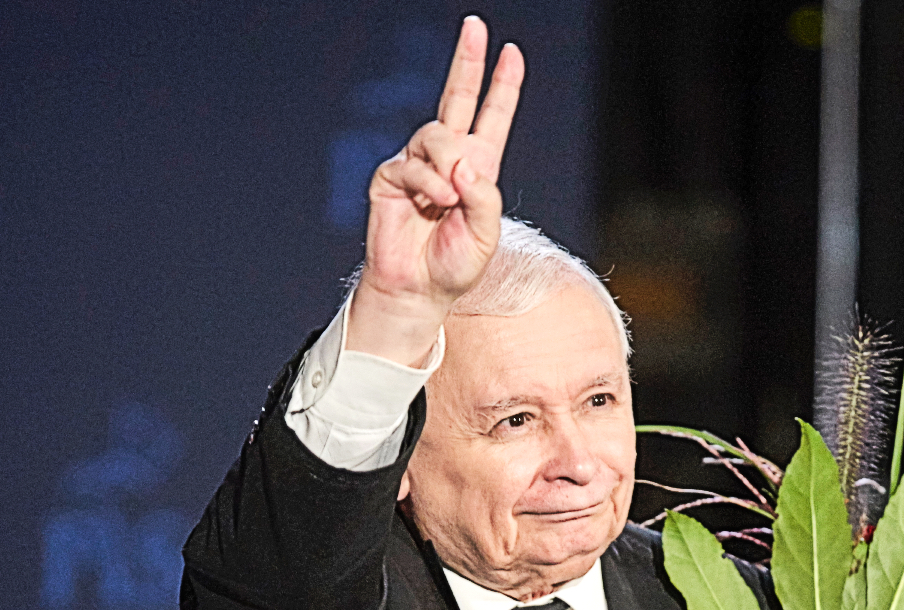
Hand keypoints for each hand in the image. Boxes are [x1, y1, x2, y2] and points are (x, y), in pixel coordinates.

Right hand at [348, 16, 525, 364]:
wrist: (419, 289)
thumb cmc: (455, 265)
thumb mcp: (487, 233)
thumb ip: (484, 195)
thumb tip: (462, 161)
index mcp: (479, 168)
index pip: (492, 118)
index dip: (502, 86)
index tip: (511, 52)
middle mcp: (449, 159)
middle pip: (458, 99)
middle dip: (468, 62)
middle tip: (476, 26)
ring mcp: (419, 164)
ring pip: (438, 136)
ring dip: (448, 166)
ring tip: (449, 201)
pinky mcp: (391, 176)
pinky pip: (413, 164)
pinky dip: (428, 184)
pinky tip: (434, 204)